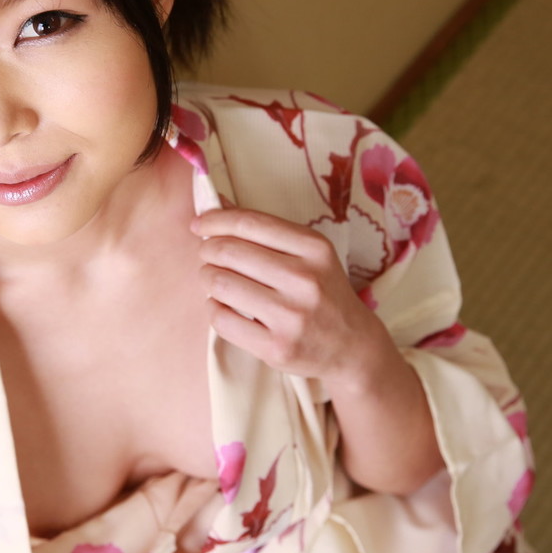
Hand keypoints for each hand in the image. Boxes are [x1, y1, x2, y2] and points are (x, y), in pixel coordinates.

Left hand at [191, 208, 398, 393]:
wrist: (352, 345)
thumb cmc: (323, 292)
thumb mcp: (309, 254)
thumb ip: (266, 231)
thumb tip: (217, 205)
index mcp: (314, 248)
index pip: (249, 223)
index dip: (215, 220)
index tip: (199, 224)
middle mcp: (305, 280)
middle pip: (229, 251)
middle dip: (207, 250)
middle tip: (207, 255)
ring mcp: (292, 316)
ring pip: (221, 284)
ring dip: (207, 278)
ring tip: (213, 279)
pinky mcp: (277, 347)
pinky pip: (222, 319)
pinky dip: (212, 307)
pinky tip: (221, 305)